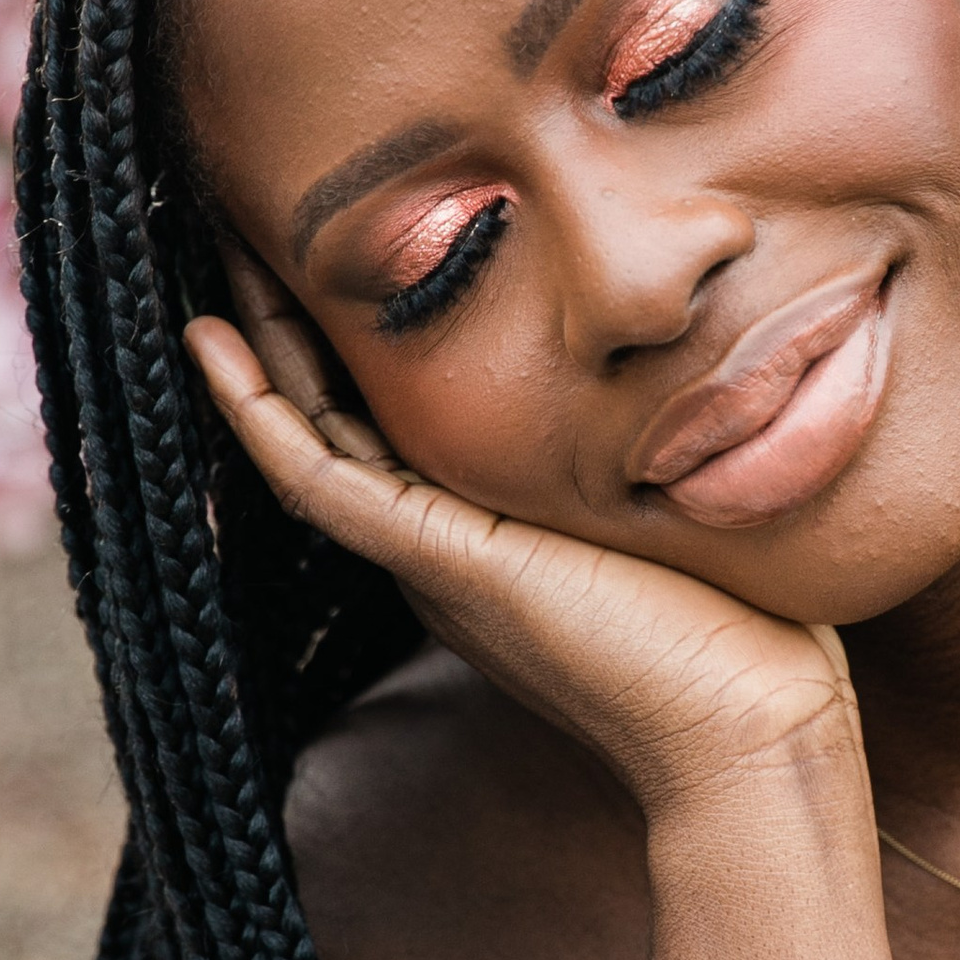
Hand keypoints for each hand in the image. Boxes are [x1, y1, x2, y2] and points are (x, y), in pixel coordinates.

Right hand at [189, 250, 863, 826]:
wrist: (748, 729)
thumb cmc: (744, 631)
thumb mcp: (677, 506)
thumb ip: (654, 450)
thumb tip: (691, 381)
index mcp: (488, 538)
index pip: (394, 425)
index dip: (348, 345)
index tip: (330, 255)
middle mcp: (442, 547)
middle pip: (336, 419)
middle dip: (288, 328)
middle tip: (238, 231)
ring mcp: (432, 555)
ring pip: (311, 435)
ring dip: (258, 348)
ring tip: (211, 256)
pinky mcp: (441, 559)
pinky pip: (318, 476)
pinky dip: (258, 412)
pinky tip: (211, 341)